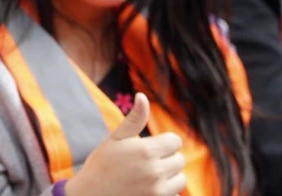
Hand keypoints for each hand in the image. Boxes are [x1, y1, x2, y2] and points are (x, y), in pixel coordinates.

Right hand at [64, 93, 185, 195]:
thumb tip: (142, 95)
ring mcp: (158, 190)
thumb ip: (134, 119)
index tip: (149, 146)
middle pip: (179, 159)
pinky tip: (148, 189)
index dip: (163, 141)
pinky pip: (175, 194)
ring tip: (148, 175)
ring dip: (169, 176)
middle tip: (145, 161)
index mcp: (146, 150)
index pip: (175, 141)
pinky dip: (166, 191)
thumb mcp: (115, 138)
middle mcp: (155, 171)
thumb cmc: (101, 164)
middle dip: (166, 158)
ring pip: (180, 178)